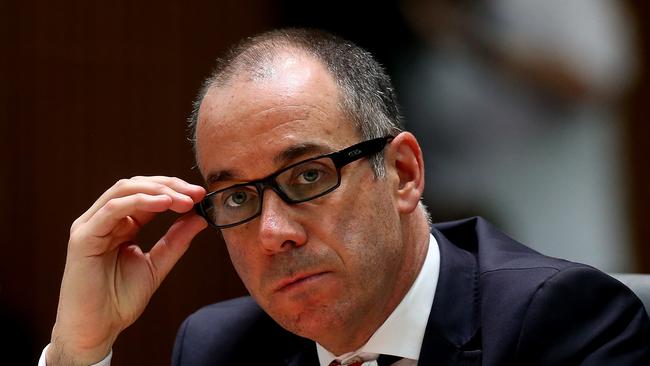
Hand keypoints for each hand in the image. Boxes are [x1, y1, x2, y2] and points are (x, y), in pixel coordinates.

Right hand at [47, 176, 206, 364]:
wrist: (96, 330)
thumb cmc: (119, 300)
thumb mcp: (156, 265)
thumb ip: (176, 241)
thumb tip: (200, 217)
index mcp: (121, 225)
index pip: (148, 194)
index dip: (175, 190)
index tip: (200, 195)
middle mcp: (104, 220)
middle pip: (137, 185)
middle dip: (169, 186)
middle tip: (196, 193)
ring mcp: (91, 225)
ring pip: (124, 190)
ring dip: (157, 190)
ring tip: (182, 199)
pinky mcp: (83, 237)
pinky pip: (111, 209)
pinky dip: (139, 201)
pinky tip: (162, 203)